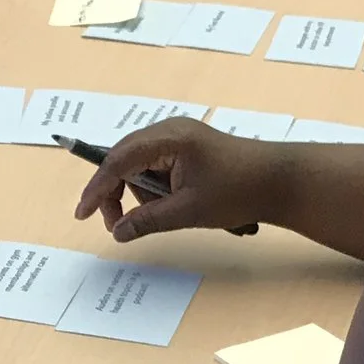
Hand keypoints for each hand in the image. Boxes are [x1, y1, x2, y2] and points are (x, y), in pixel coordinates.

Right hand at [71, 120, 282, 242]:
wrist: (281, 181)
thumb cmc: (240, 190)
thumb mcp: (189, 211)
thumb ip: (148, 221)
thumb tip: (118, 233)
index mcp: (169, 137)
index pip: (118, 160)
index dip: (97, 188)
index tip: (82, 213)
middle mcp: (170, 130)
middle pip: (123, 159)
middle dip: (116, 193)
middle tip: (116, 224)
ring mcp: (179, 138)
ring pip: (139, 166)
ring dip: (141, 194)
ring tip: (165, 215)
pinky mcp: (187, 149)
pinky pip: (157, 168)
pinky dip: (156, 189)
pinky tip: (173, 205)